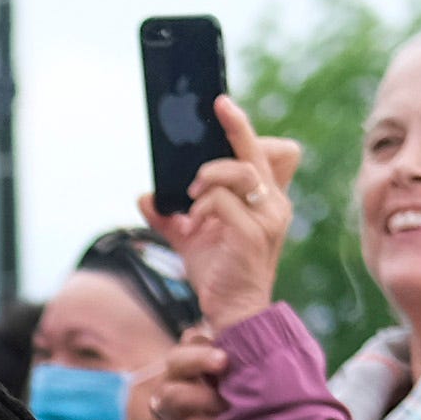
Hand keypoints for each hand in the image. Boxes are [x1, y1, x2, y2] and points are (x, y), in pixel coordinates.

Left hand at [175, 98, 296, 328]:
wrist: (231, 312)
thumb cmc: (219, 272)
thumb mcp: (191, 239)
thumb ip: (170, 217)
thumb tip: (144, 196)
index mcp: (268, 200)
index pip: (275, 153)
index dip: (248, 130)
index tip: (223, 108)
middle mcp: (275, 205)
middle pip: (259, 153)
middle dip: (237, 125)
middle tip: (218, 106)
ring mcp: (267, 219)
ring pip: (239, 172)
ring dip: (209, 175)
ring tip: (191, 195)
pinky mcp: (252, 234)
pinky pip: (223, 201)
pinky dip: (203, 205)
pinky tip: (194, 223)